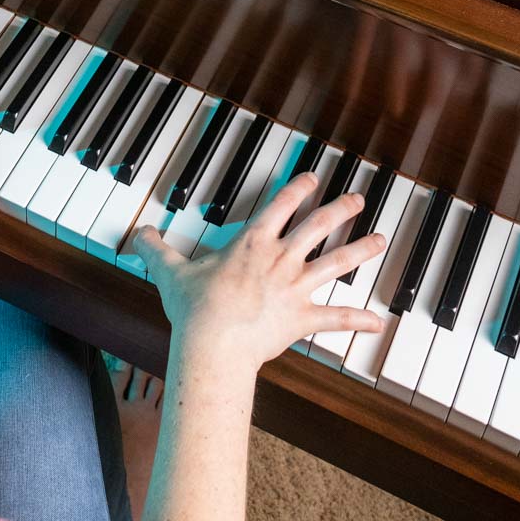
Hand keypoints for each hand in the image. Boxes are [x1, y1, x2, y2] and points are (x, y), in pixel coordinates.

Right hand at [134, 171, 385, 384]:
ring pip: (336, 263)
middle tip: (358, 198)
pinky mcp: (302, 319)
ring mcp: (295, 288)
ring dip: (360, 251)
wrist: (213, 343)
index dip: (298, 189)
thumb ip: (156, 250)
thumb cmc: (194, 308)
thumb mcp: (170, 272)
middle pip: (317, 227)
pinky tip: (378, 321)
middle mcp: (280, 260)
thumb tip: (138, 234)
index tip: (314, 177)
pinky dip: (358, 320)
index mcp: (252, 244)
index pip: (281, 206)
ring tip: (381, 241)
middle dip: (340, 210)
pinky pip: (336, 319)